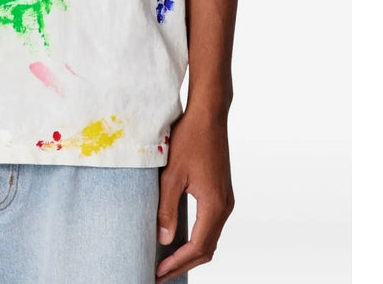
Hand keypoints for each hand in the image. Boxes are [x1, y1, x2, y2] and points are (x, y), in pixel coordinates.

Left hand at [155, 108, 234, 282]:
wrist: (209, 114)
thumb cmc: (189, 139)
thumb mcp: (172, 174)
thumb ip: (167, 208)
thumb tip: (163, 239)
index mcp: (214, 205)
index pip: (197, 248)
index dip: (177, 264)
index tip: (157, 274)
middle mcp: (224, 206)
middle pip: (206, 249)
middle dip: (183, 264)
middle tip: (160, 274)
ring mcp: (225, 199)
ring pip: (210, 238)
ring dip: (190, 253)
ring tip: (167, 261)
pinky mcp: (221, 192)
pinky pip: (210, 224)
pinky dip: (196, 237)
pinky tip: (179, 238)